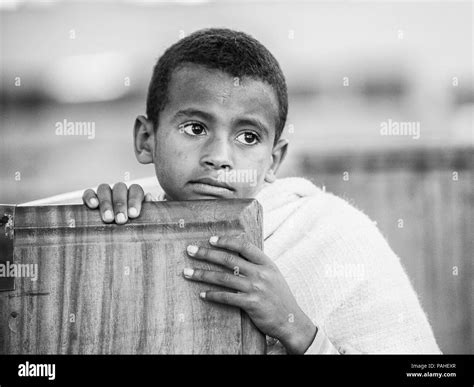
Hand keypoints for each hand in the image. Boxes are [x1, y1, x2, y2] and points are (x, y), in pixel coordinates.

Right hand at [82, 182, 154, 223]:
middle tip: (121, 220)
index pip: (135, 190)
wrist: (116, 238)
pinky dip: (90, 197)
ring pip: (104, 189)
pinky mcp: (90, 198)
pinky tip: (93, 206)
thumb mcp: (142, 221)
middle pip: (120, 189)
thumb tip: (149, 197)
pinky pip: (89, 192)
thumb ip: (147, 210)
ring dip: (106, 203)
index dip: (134, 200)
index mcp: (134, 194)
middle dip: (120, 204)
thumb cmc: (133, 229)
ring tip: (108, 218)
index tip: (133, 214)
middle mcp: (120, 191)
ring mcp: (105, 193)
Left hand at [183, 235, 317, 353]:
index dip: (226, 241)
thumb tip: (237, 253)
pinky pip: (226, 297)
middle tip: (190, 250)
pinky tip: (202, 294)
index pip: (243, 246)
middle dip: (206, 254)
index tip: (211, 239)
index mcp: (266, 263)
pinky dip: (212, 295)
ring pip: (223, 278)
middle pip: (228, 259)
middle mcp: (261, 273)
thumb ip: (257, 265)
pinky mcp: (251, 304)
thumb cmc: (279, 297)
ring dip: (202, 274)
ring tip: (187, 272)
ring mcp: (256, 288)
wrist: (291, 321)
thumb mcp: (273, 275)